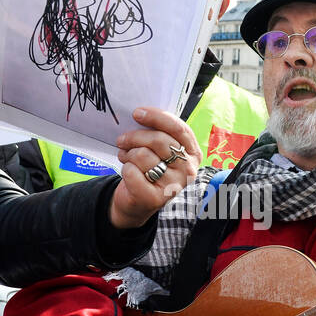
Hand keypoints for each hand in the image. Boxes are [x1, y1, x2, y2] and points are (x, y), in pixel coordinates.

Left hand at [109, 107, 200, 228]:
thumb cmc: (150, 170)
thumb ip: (159, 134)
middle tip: (122, 139)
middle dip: (135, 136)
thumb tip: (140, 115)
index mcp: (193, 154)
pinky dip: (124, 169)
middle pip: (159, 140)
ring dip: (128, 154)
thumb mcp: (160, 151)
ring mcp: (173, 186)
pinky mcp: (155, 199)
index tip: (137, 113)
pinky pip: (132, 172)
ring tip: (126, 157)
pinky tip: (128, 171)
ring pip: (143, 155)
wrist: (138, 202)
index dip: (157, 117)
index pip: (179, 129)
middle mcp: (188, 171)